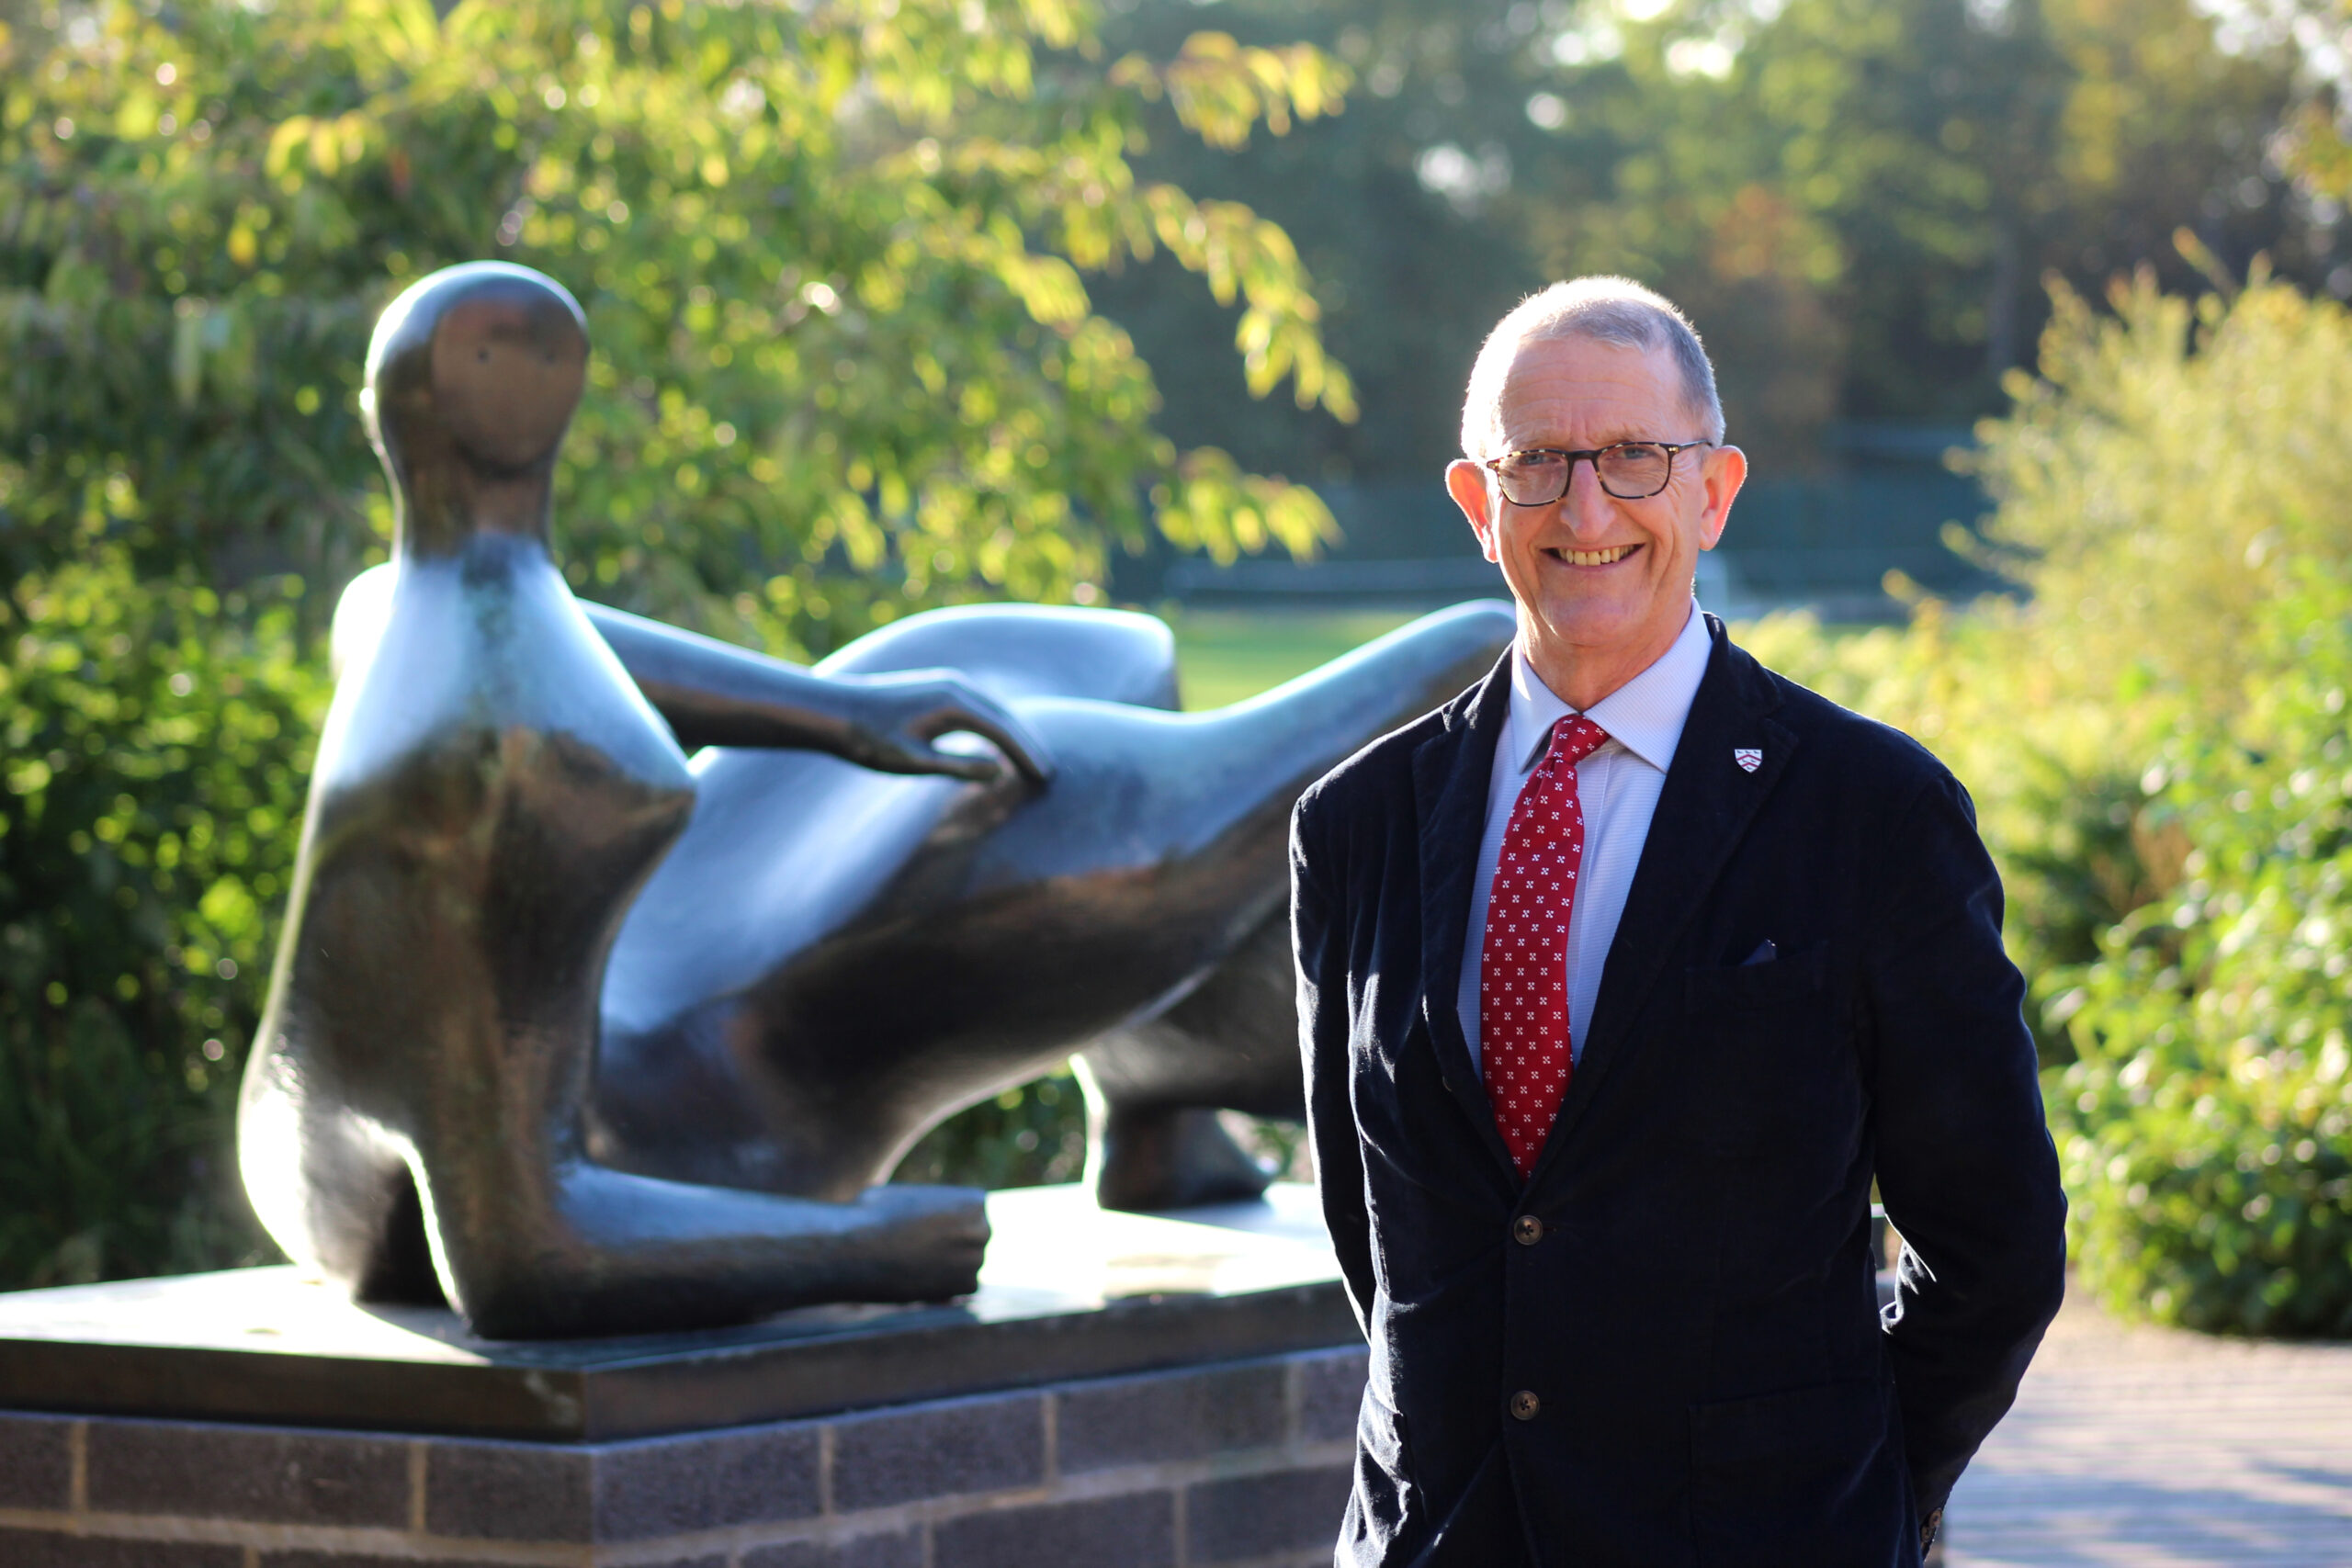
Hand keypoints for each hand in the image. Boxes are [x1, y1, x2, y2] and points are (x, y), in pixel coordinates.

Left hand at [839, 669, 1054, 787]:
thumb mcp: (914, 761)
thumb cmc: (869, 739)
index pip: (1003, 730)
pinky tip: (996, 742)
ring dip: (1013, 734)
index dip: (1027, 755)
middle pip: (1005, 716)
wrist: (831, 709)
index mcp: (954, 703)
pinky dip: (995, 725)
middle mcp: (955, 687)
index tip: (1045, 778)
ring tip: (1029, 760)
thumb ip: (959, 767)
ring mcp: (946, 684)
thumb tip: (1000, 772)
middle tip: (1048, 773)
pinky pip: (977, 707)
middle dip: (1028, 744)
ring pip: (992, 709)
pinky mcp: (936, 688)